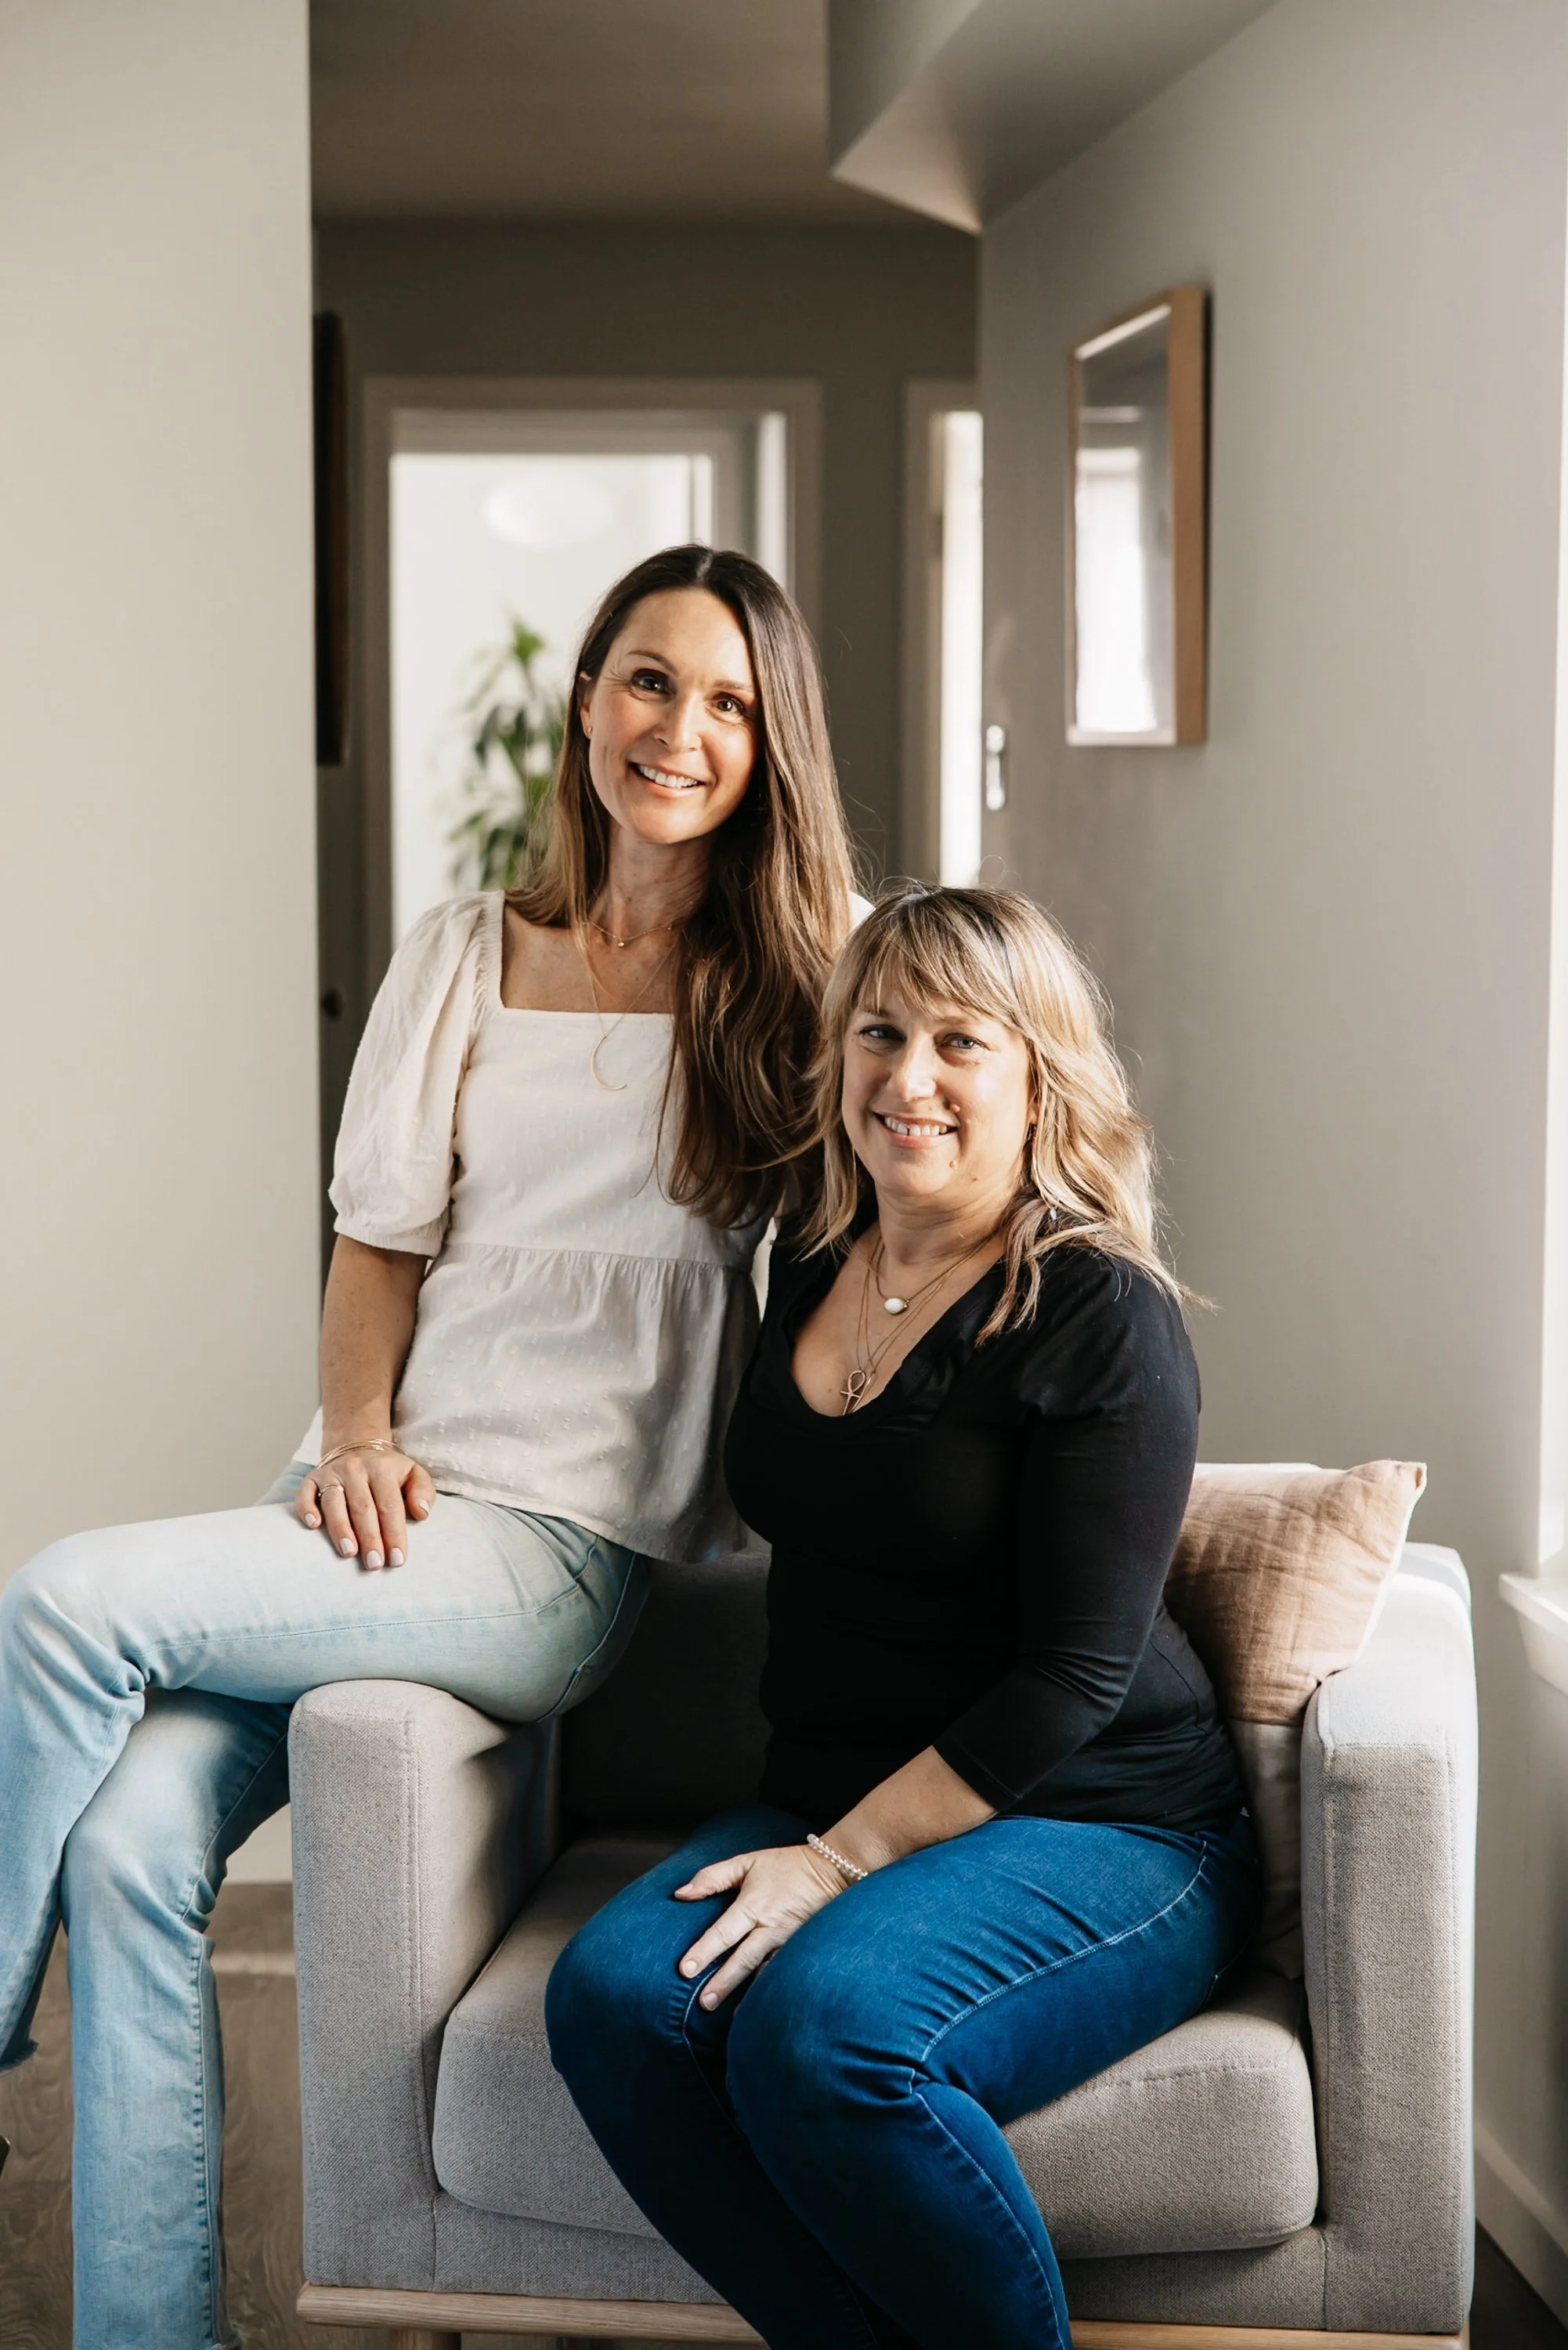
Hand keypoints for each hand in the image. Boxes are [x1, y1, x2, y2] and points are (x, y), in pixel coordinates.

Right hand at [295, 1444, 434, 1570]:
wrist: (356, 1444)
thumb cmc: (387, 1470)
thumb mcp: (413, 1473)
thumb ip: (423, 1491)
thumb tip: (422, 1513)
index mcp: (381, 1469)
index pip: (389, 1505)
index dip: (394, 1533)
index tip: (397, 1560)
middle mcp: (355, 1469)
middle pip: (362, 1507)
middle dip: (370, 1538)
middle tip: (374, 1564)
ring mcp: (331, 1473)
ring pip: (334, 1502)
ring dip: (341, 1528)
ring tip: (349, 1552)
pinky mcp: (312, 1479)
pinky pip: (305, 1493)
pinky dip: (306, 1508)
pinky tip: (313, 1525)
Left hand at [673, 1843, 849, 2007]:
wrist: (831, 1871)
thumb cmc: (784, 1866)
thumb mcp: (746, 1862)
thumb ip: (712, 1877)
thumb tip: (680, 1894)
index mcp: (753, 1905)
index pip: (723, 1933)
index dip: (704, 1952)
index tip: (685, 1970)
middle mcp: (770, 1927)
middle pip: (743, 1959)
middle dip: (724, 1983)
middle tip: (704, 2003)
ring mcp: (788, 1941)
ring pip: (764, 1971)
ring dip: (747, 1993)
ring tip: (731, 2015)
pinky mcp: (800, 1948)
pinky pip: (782, 1971)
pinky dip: (770, 1988)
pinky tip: (761, 2006)